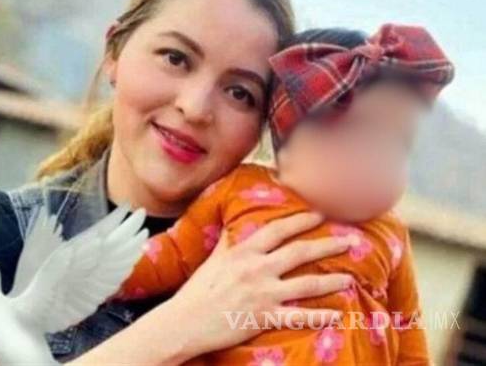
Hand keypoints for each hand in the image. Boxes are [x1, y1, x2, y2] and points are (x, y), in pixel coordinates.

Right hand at [161, 211, 352, 360]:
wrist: (184, 321)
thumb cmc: (197, 290)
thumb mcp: (213, 259)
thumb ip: (228, 240)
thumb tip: (233, 222)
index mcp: (244, 251)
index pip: (278, 229)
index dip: (301, 220)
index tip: (320, 213)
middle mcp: (257, 269)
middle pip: (300, 252)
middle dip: (328, 245)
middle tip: (350, 241)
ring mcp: (262, 293)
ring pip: (306, 284)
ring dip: (331, 281)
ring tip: (351, 278)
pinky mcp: (263, 317)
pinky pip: (297, 317)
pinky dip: (319, 317)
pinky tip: (336, 316)